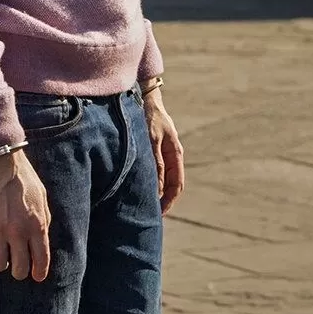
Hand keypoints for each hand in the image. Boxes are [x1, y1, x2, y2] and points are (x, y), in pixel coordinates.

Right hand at [0, 150, 51, 280]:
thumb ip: (43, 220)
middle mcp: (18, 232)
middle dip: (17, 269)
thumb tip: (42, 239)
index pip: (41, 260)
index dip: (38, 272)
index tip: (35, 276)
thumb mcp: (41, 198)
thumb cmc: (22, 176)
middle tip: (13, 262)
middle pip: (18, 269)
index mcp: (37, 225)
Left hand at [143, 88, 184, 213]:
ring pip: (161, 180)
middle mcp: (171, 156)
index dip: (169, 202)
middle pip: (170, 186)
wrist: (145, 98)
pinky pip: (153, 172)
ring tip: (140, 205)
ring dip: (154, 193)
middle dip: (161, 202)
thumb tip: (158, 189)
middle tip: (148, 216)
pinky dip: (147, 182)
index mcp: (175, 155)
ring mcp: (162, 154)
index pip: (177, 185)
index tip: (158, 214)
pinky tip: (135, 188)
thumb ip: (156, 163)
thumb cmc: (149, 117)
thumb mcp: (152, 140)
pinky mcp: (152, 151)